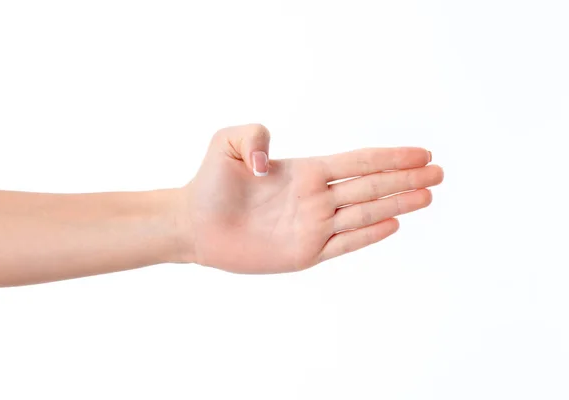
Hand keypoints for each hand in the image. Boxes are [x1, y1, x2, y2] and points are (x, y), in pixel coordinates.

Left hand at [183, 124, 442, 272]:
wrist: (195, 224)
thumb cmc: (211, 182)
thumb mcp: (227, 142)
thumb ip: (253, 135)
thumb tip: (270, 163)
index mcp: (305, 171)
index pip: (358, 161)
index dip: (391, 157)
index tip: (422, 153)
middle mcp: (316, 198)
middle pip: (371, 186)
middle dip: (406, 179)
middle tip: (439, 172)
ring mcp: (313, 226)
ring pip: (365, 213)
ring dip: (398, 204)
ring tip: (428, 195)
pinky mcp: (304, 253)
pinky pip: (344, 244)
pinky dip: (369, 235)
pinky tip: (393, 224)